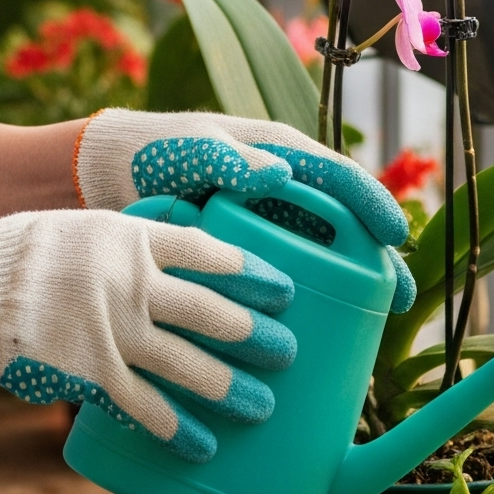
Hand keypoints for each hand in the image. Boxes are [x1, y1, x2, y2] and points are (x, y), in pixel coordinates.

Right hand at [0, 207, 296, 460]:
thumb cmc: (24, 251)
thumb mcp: (85, 227)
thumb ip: (132, 245)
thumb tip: (176, 263)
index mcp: (130, 237)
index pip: (208, 253)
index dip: (251, 272)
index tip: (282, 287)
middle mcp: (130, 283)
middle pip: (211, 311)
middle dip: (255, 335)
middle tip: (285, 350)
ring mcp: (112, 332)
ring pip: (189, 365)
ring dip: (231, 388)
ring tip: (264, 404)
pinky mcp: (91, 374)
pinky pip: (146, 407)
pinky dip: (178, 428)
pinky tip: (203, 443)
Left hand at [73, 110, 416, 313]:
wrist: (93, 182)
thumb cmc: (143, 153)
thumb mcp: (185, 149)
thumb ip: (224, 158)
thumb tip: (278, 174)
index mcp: (275, 157)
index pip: (338, 177)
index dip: (372, 204)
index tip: (397, 237)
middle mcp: (276, 194)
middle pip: (340, 228)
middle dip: (376, 261)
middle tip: (401, 300)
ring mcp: (258, 230)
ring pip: (318, 262)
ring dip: (350, 293)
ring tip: (374, 331)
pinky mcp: (235, 262)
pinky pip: (281, 284)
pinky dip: (305, 307)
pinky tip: (315, 343)